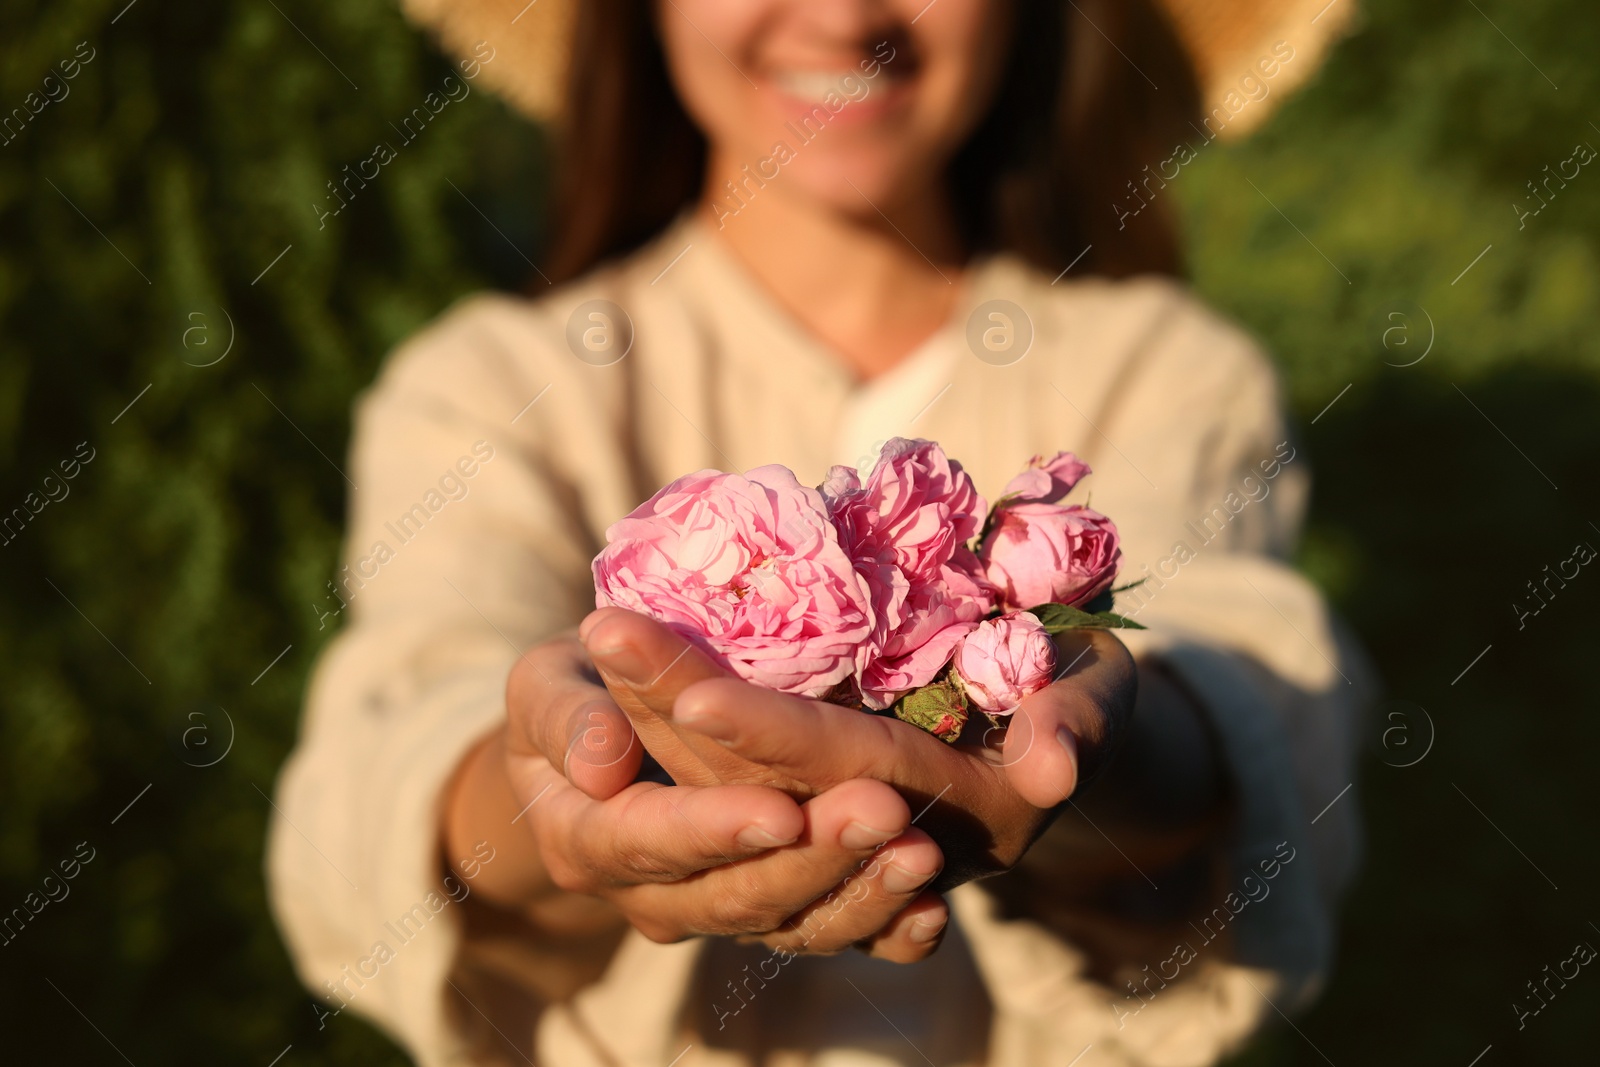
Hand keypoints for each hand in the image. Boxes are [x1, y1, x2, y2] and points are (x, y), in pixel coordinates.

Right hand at [443, 633, 951, 960]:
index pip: (650, 844)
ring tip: (922, 852)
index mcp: (587, 841)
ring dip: (862, 896)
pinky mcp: (777, 914)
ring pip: (792, 924)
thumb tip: (599, 766)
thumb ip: (564, 718)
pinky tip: (932, 914)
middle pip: (736, 894)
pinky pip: (832, 939)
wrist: (603, 744)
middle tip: (883, 809)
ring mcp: (720, 913)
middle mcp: (654, 897)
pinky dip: (885, 935)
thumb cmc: (579, 694)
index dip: (714, 830)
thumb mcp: (547, 686)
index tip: (777, 808)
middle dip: (813, 857)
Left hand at [579, 608, 1138, 887]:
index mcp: (961, 816)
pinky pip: (733, 785)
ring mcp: (841, 829)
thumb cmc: (1094, 697)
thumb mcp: (1105, 698)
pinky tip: (615, 695)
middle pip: (761, 778)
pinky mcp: (817, 810)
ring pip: (730, 782)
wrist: (1072, 733)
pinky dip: (675, 738)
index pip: (847, 770)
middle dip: (675, 707)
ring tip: (600, 639)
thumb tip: (1054, 772)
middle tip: (604, 629)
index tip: (692, 692)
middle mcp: (887, 837)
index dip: (771, 735)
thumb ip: (1084, 727)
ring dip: (658, 719)